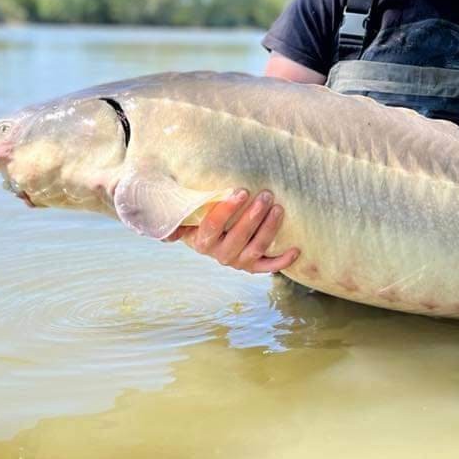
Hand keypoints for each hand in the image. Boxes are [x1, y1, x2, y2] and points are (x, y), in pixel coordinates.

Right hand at [164, 189, 299, 274]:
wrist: (211, 239)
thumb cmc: (200, 219)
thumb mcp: (185, 217)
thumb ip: (175, 217)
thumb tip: (162, 229)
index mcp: (202, 242)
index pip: (212, 226)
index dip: (226, 210)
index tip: (240, 191)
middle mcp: (221, 255)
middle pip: (238, 236)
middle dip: (253, 215)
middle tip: (266, 195)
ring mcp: (239, 262)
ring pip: (256, 247)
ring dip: (269, 229)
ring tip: (279, 208)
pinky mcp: (254, 266)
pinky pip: (269, 267)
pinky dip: (283, 260)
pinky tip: (296, 249)